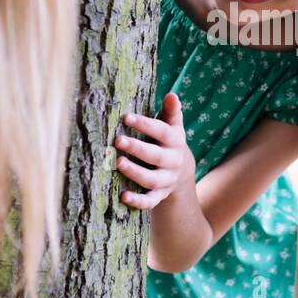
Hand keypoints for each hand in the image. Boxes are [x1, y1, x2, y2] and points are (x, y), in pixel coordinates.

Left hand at [113, 92, 194, 209]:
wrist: (180, 171)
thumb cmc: (167, 142)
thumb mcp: (172, 126)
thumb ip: (171, 111)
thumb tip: (171, 95)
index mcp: (175, 142)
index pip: (161, 132)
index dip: (144, 124)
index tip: (125, 117)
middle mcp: (173, 162)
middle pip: (156, 156)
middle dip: (137, 148)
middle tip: (117, 141)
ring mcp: (166, 180)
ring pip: (151, 179)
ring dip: (135, 172)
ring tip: (118, 163)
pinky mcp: (159, 196)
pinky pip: (149, 201)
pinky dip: (138, 201)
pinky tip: (123, 196)